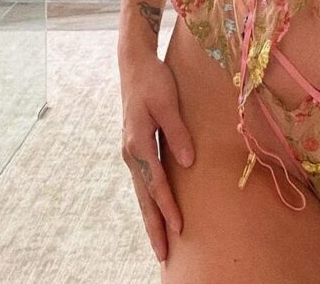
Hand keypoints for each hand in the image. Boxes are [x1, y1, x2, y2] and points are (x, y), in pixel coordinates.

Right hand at [120, 51, 194, 263]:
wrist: (134, 63)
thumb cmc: (153, 80)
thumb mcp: (167, 103)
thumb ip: (177, 133)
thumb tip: (187, 163)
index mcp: (139, 144)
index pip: (156, 184)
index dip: (168, 208)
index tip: (179, 229)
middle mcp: (132, 152)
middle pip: (144, 198)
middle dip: (154, 227)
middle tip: (163, 256)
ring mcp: (132, 151)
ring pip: (142, 192)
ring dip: (151, 217)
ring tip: (160, 242)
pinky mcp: (136, 146)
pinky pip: (144, 180)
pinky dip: (150, 200)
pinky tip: (156, 209)